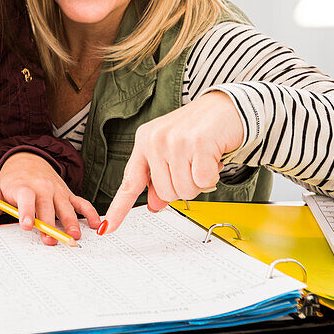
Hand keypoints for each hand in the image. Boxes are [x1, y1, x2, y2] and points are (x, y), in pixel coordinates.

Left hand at [0, 152, 100, 244]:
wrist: (28, 159)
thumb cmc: (12, 180)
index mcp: (23, 186)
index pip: (25, 198)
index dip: (26, 211)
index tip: (26, 225)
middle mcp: (42, 187)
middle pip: (47, 207)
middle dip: (49, 224)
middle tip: (50, 241)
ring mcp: (57, 191)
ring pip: (65, 207)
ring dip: (71, 222)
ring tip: (74, 235)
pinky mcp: (67, 194)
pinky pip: (81, 203)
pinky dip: (90, 213)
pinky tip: (96, 225)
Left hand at [101, 91, 244, 233]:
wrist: (227, 106)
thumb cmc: (199, 129)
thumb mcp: (172, 151)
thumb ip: (160, 177)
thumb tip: (154, 205)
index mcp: (144, 141)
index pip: (130, 181)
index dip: (118, 208)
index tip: (107, 227)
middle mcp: (155, 140)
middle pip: (165, 193)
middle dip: (183, 186)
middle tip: (193, 166)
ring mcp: (175, 141)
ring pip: (183, 190)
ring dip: (199, 182)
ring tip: (203, 160)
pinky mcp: (197, 143)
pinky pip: (203, 181)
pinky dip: (212, 175)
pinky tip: (213, 157)